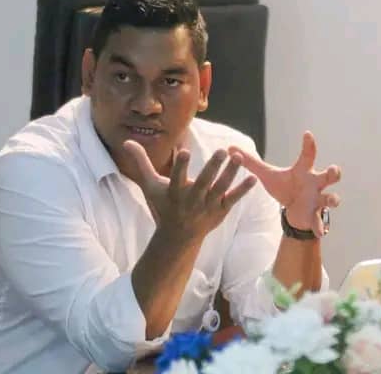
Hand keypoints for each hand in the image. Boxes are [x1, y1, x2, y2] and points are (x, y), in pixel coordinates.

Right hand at [123, 140, 256, 240]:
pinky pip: (233, 200)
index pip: (177, 178)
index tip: (184, 151)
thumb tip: (127, 142)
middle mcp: (192, 200)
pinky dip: (243, 190)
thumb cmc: (164, 206)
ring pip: (221, 189)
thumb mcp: (150, 186)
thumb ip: (141, 163)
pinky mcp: (220, 211)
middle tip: (221, 151)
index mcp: (175, 193)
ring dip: (230, 174)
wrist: (179, 237)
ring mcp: (207, 207)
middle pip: (203, 183)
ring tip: (238, 157)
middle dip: (212, 168)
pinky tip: (253, 178)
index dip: (180, 166)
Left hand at [228, 132, 340, 236]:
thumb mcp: (267, 175)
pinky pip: (319, 222)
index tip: (307, 134)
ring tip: (333, 200)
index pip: (308, 154)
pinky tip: (318, 232)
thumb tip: (230, 148)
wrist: (294, 212)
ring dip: (333, 199)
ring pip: (331, 198)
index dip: (309, 144)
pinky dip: (319, 227)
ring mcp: (317, 200)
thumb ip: (250, 162)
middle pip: (329, 176)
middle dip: (334, 172)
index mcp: (303, 171)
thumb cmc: (284, 188)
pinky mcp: (314, 216)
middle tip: (334, 170)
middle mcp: (314, 183)